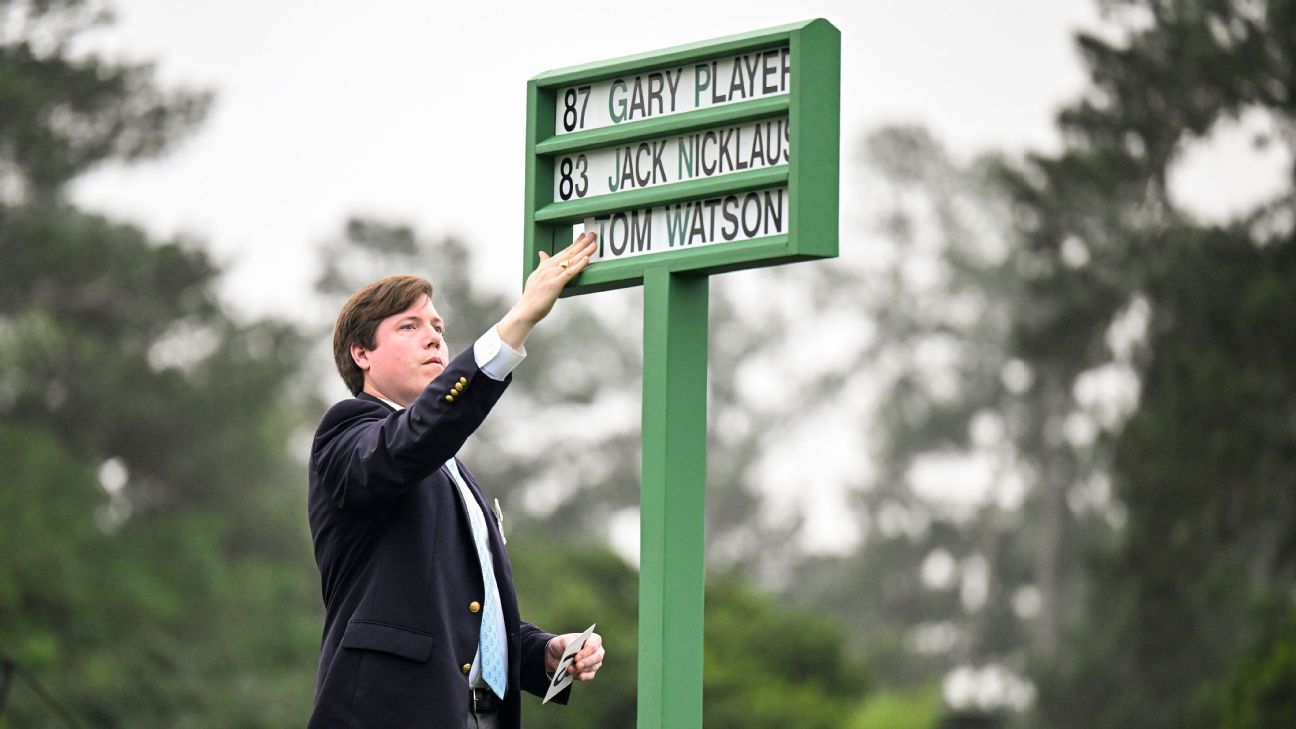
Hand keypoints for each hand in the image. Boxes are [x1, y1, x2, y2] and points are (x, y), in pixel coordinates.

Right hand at [497, 232, 596, 348]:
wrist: (525, 309)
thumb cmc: (532, 297)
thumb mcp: (536, 276)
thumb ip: (542, 264)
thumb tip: (542, 253)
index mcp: (545, 266)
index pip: (562, 251)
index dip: (574, 243)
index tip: (583, 236)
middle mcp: (548, 268)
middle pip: (568, 253)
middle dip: (582, 243)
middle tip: (592, 234)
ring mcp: (551, 275)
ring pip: (570, 260)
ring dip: (583, 251)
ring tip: (594, 244)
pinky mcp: (554, 284)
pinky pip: (569, 273)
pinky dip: (578, 265)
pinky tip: (586, 259)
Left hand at [545, 631, 604, 681]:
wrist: (557, 656)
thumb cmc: (564, 644)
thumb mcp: (563, 640)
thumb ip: (568, 641)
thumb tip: (571, 645)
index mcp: (593, 639)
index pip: (593, 646)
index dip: (585, 652)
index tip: (576, 658)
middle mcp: (598, 651)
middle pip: (597, 657)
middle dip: (586, 662)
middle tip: (577, 665)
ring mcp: (596, 662)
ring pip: (593, 667)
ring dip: (581, 669)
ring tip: (570, 669)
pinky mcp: (591, 672)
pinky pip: (590, 675)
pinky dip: (583, 676)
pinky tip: (577, 676)